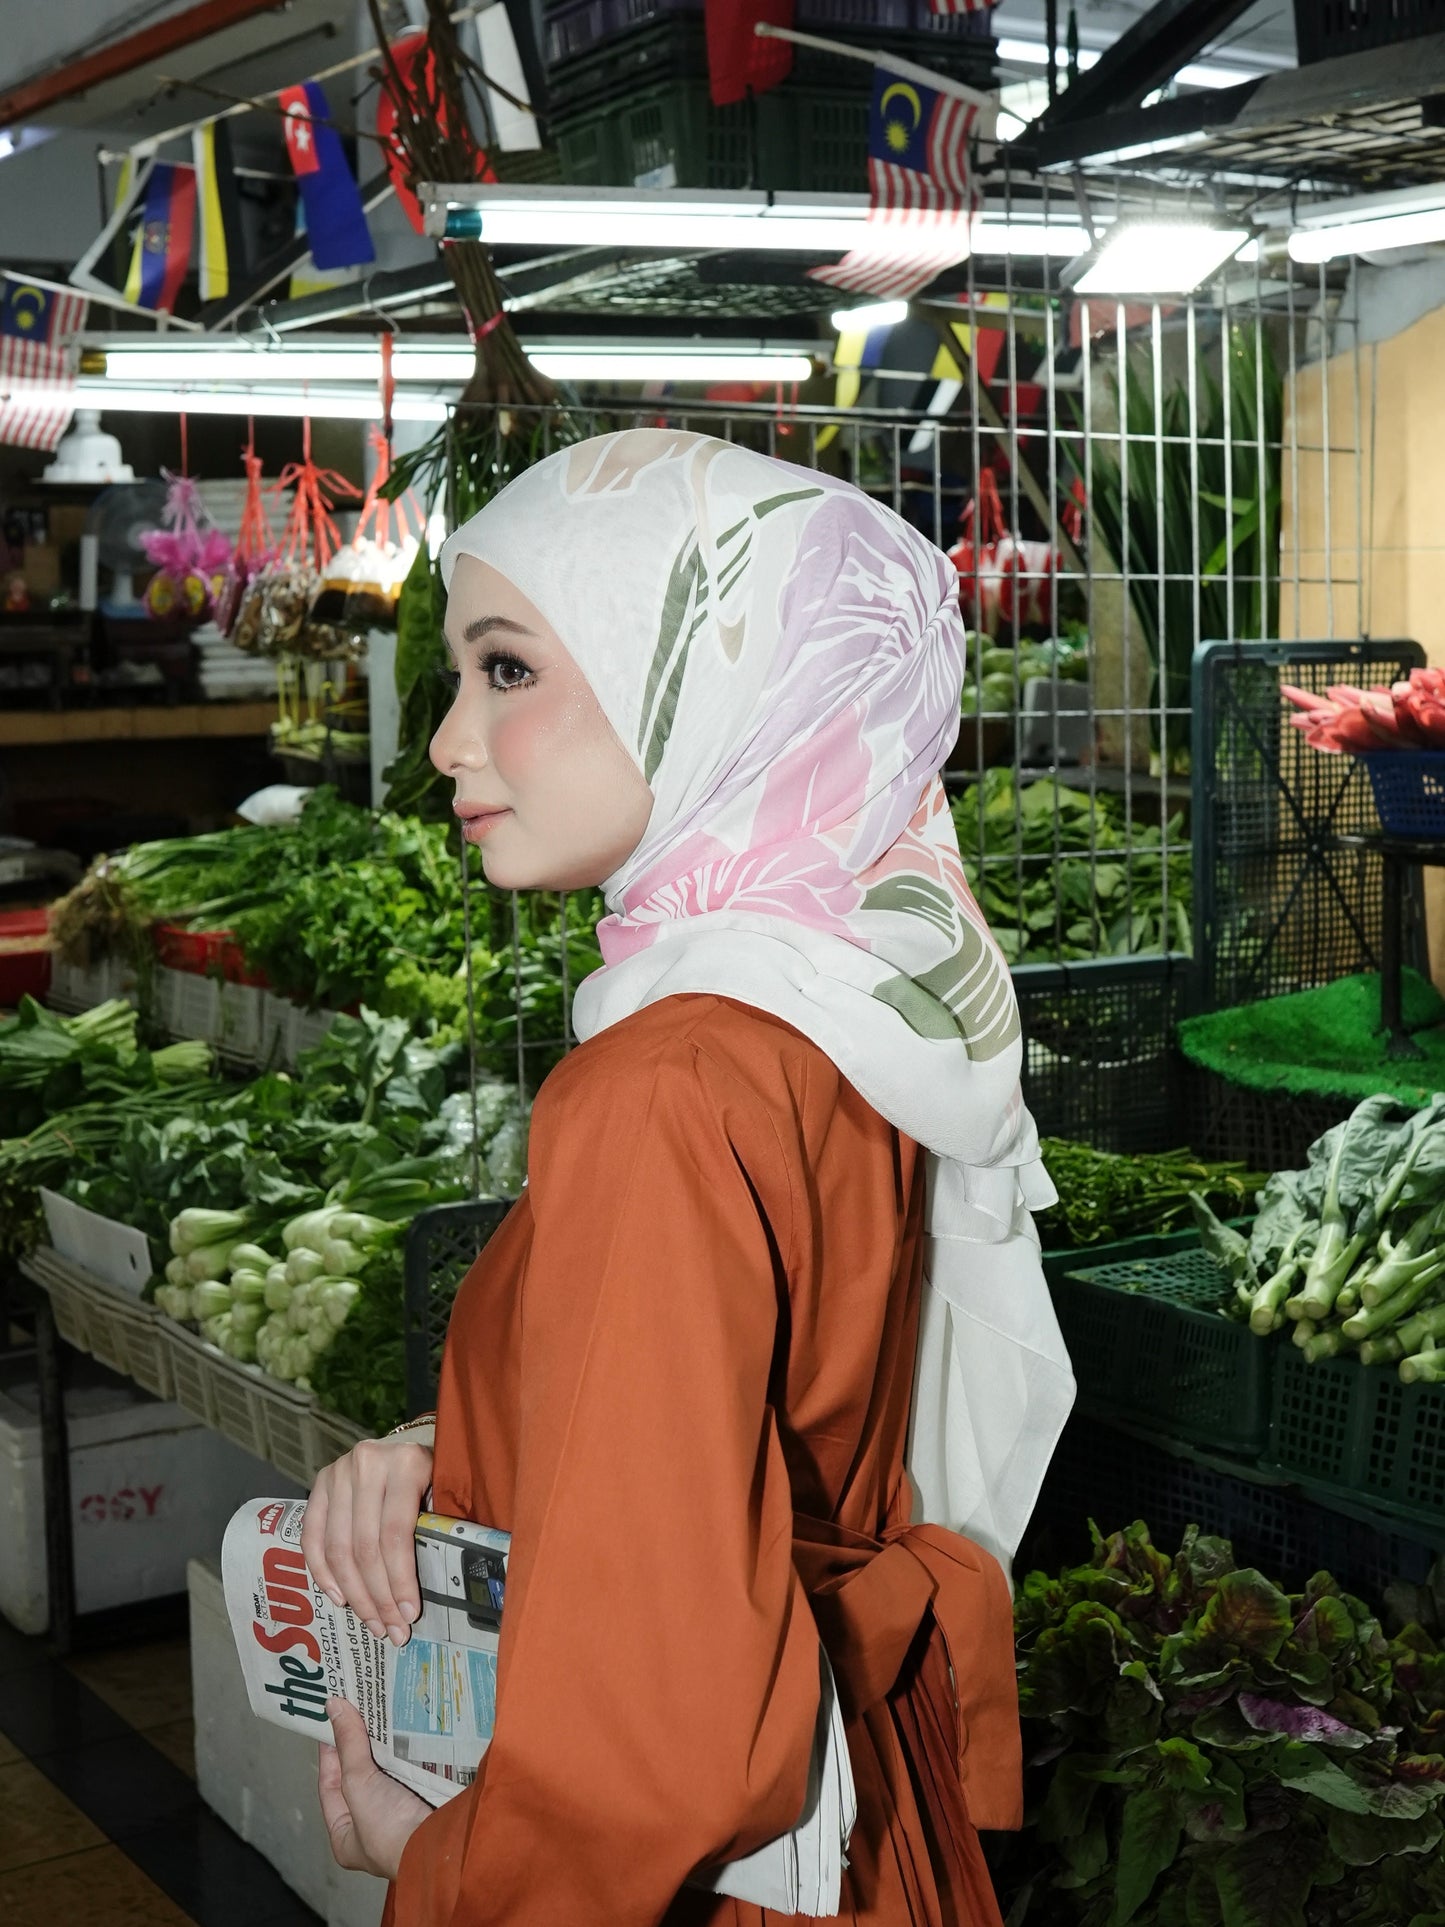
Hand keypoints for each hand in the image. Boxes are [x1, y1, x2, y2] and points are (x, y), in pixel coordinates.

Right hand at [303, 1435, 433, 1646]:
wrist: (402, 1447)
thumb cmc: (429, 1477)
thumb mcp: (441, 1491)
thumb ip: (435, 1528)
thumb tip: (430, 1592)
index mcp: (405, 1463)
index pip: (396, 1534)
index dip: (400, 1580)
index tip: (409, 1614)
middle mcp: (367, 1463)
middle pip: (365, 1546)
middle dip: (378, 1596)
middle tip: (390, 1629)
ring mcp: (338, 1472)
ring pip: (338, 1548)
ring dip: (354, 1594)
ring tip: (371, 1622)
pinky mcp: (318, 1483)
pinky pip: (312, 1537)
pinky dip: (323, 1573)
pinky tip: (340, 1598)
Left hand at [318, 1697, 429, 1880]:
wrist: (436, 1842)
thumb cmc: (388, 1827)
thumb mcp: (358, 1784)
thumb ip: (347, 1746)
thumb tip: (333, 1706)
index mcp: (345, 1836)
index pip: (329, 1786)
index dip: (329, 1752)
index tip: (333, 1721)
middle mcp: (371, 1829)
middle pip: (360, 1778)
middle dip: (361, 1746)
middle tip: (360, 1711)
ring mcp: (399, 1817)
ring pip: (388, 1773)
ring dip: (387, 1747)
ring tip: (384, 1714)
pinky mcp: (425, 1802)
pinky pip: (412, 1772)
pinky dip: (410, 1753)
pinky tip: (410, 1731)